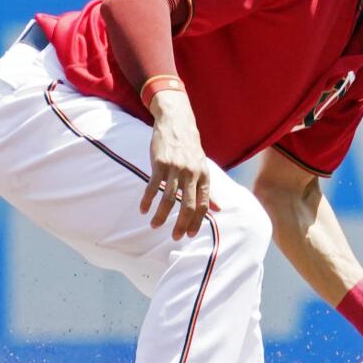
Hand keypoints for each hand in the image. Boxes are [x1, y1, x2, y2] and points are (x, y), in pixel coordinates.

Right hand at [141, 89, 211, 239]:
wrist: (177, 124)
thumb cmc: (191, 150)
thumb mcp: (204, 168)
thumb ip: (210, 190)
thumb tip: (219, 209)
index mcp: (204, 176)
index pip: (203, 205)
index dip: (197, 222)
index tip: (189, 235)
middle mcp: (191, 174)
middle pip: (187, 205)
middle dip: (181, 224)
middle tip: (174, 237)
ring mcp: (175, 169)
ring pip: (168, 199)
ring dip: (161, 216)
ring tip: (155, 226)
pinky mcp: (160, 163)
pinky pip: (153, 187)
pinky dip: (147, 200)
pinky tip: (143, 209)